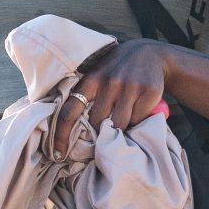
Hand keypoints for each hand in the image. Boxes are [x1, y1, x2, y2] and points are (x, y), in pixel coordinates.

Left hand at [52, 40, 167, 157]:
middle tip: (105, 134)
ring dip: (121, 128)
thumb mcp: (97, 75)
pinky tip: (139, 109)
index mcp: (90, 80)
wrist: (150, 53)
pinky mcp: (148, 92)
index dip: (61, 136)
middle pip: (98, 124)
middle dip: (100, 133)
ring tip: (124, 118)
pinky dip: (138, 120)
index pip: (69, 112)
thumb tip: (72, 132)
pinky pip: (139, 119)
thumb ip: (85, 97)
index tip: (59, 154)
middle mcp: (109, 82)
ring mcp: (129, 87)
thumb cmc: (117, 71)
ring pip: (120, 125)